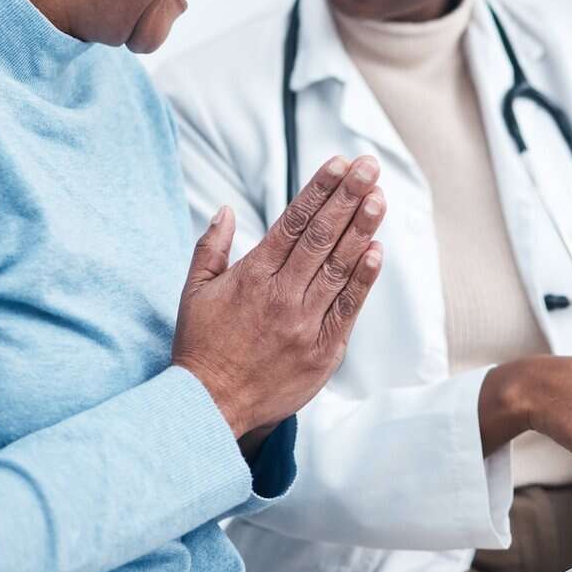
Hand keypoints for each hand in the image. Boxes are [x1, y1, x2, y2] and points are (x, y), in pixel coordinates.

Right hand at [173, 156, 385, 437]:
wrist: (210, 408)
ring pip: (339, 268)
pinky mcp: (322, 351)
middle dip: (348, 197)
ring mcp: (304, 324)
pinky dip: (363, 279)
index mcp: (252, 276)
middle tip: (369, 167)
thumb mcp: (193, 292)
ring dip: (362, 230)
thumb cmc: (201, 347)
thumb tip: (227, 210)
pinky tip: (376, 251)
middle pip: (322, 237)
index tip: (339, 164)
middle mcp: (281, 295)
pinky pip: (347, 309)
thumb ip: (211, 248)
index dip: (319, 190)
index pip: (293, 222)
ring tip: (378, 198)